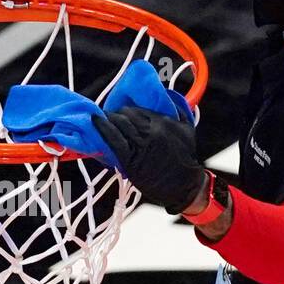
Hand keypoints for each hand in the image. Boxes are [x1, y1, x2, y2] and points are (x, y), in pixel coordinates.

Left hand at [92, 107, 207, 213]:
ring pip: (120, 124)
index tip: (123, 112)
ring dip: (109, 119)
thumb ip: (179, 113)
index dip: (129, 110)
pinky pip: (114, 138)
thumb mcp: (188, 131)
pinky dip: (103, 128)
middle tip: (111, 115)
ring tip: (100, 117)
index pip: (139, 109)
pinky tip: (96, 122)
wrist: (184, 185)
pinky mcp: (131, 158)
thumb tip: (168, 99)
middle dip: (118, 114)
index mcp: (164, 122)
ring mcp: (141, 144)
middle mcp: (152, 130)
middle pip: (127, 114)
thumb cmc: (185, 159)